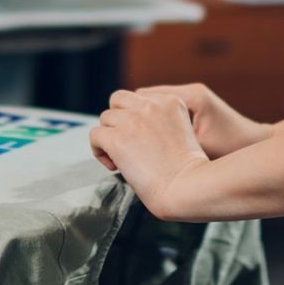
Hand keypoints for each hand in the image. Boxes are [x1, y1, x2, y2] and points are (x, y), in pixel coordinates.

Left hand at [89, 89, 210, 219]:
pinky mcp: (118, 139)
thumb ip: (161, 122)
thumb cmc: (188, 170)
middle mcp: (150, 106)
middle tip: (124, 140)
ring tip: (119, 157)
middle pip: (118, 99)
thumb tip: (135, 130)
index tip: (141, 138)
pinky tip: (113, 165)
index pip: (139, 98)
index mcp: (170, 101)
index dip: (134, 117)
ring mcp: (132, 121)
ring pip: (105, 117)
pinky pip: (95, 135)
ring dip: (108, 135)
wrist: (187, 186)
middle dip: (117, 118)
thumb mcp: (184, 131)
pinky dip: (98, 150)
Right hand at [137, 83, 271, 158]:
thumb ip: (168, 143)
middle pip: (142, 98)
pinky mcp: (194, 107)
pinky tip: (155, 142)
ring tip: (138, 142)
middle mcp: (189, 92)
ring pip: (151, 105)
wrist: (255, 146)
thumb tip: (135, 146)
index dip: (126, 116)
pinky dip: (155, 124)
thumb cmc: (232, 151)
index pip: (141, 96)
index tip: (120, 136)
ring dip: (142, 122)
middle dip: (131, 118)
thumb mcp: (198, 150)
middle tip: (126, 141)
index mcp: (190, 97)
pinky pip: (163, 112)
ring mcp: (191, 98)